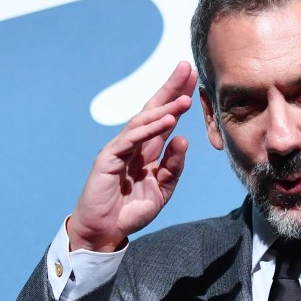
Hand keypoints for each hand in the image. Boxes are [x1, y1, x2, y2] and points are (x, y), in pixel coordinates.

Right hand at [68, 61, 197, 251]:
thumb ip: (173, 167)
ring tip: (186, 98)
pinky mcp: (108, 158)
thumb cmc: (130, 211)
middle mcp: (134, 145)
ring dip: (165, 108)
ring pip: (144, 122)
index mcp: (147, 151)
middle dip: (170, 88)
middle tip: (188, 68)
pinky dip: (149, 129)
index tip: (195, 81)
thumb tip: (183, 140)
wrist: (105, 232)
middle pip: (153, 110)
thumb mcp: (162, 189)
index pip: (164, 118)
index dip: (177, 99)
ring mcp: (120, 149)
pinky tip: (168, 121)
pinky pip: (131, 139)